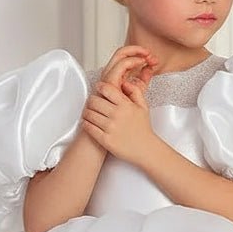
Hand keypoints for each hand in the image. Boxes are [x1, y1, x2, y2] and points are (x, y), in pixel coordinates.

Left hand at [81, 46, 158, 164]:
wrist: (145, 149)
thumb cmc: (143, 129)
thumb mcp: (143, 106)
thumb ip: (135, 91)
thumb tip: (124, 82)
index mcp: (126, 105)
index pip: (106, 89)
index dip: (100, 87)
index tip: (98, 89)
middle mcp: (117, 115)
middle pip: (94, 101)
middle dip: (91, 100)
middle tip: (92, 102)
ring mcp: (110, 128)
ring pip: (89, 114)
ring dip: (87, 112)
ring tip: (89, 113)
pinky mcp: (105, 140)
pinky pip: (89, 128)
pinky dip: (86, 124)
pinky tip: (88, 123)